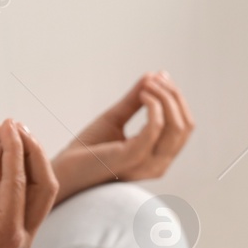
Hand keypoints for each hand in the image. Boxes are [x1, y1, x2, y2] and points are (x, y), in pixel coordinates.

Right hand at [0, 118, 57, 247]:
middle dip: (32, 154)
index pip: (19, 181)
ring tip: (12, 133)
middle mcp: (22, 239)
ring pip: (38, 192)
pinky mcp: (14, 232)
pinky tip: (6, 153)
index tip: (6, 123)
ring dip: (28, 162)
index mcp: (7, 233)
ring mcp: (21, 237)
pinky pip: (25, 197)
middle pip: (43, 187)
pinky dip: (18, 174)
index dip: (15, 147)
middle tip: (15, 126)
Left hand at [52, 71, 194, 201]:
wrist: (62, 172)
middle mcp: (158, 164)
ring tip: (148, 83)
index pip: (184, 126)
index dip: (177, 99)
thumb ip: (134, 101)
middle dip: (174, 96)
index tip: (160, 76)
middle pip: (185, 125)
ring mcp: (148, 164)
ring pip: (176, 127)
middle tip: (158, 76)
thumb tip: (153, 75)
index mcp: (157, 157)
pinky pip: (155, 128)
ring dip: (166, 98)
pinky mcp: (132, 157)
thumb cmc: (86, 150)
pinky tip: (142, 94)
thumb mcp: (115, 119)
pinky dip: (154, 106)